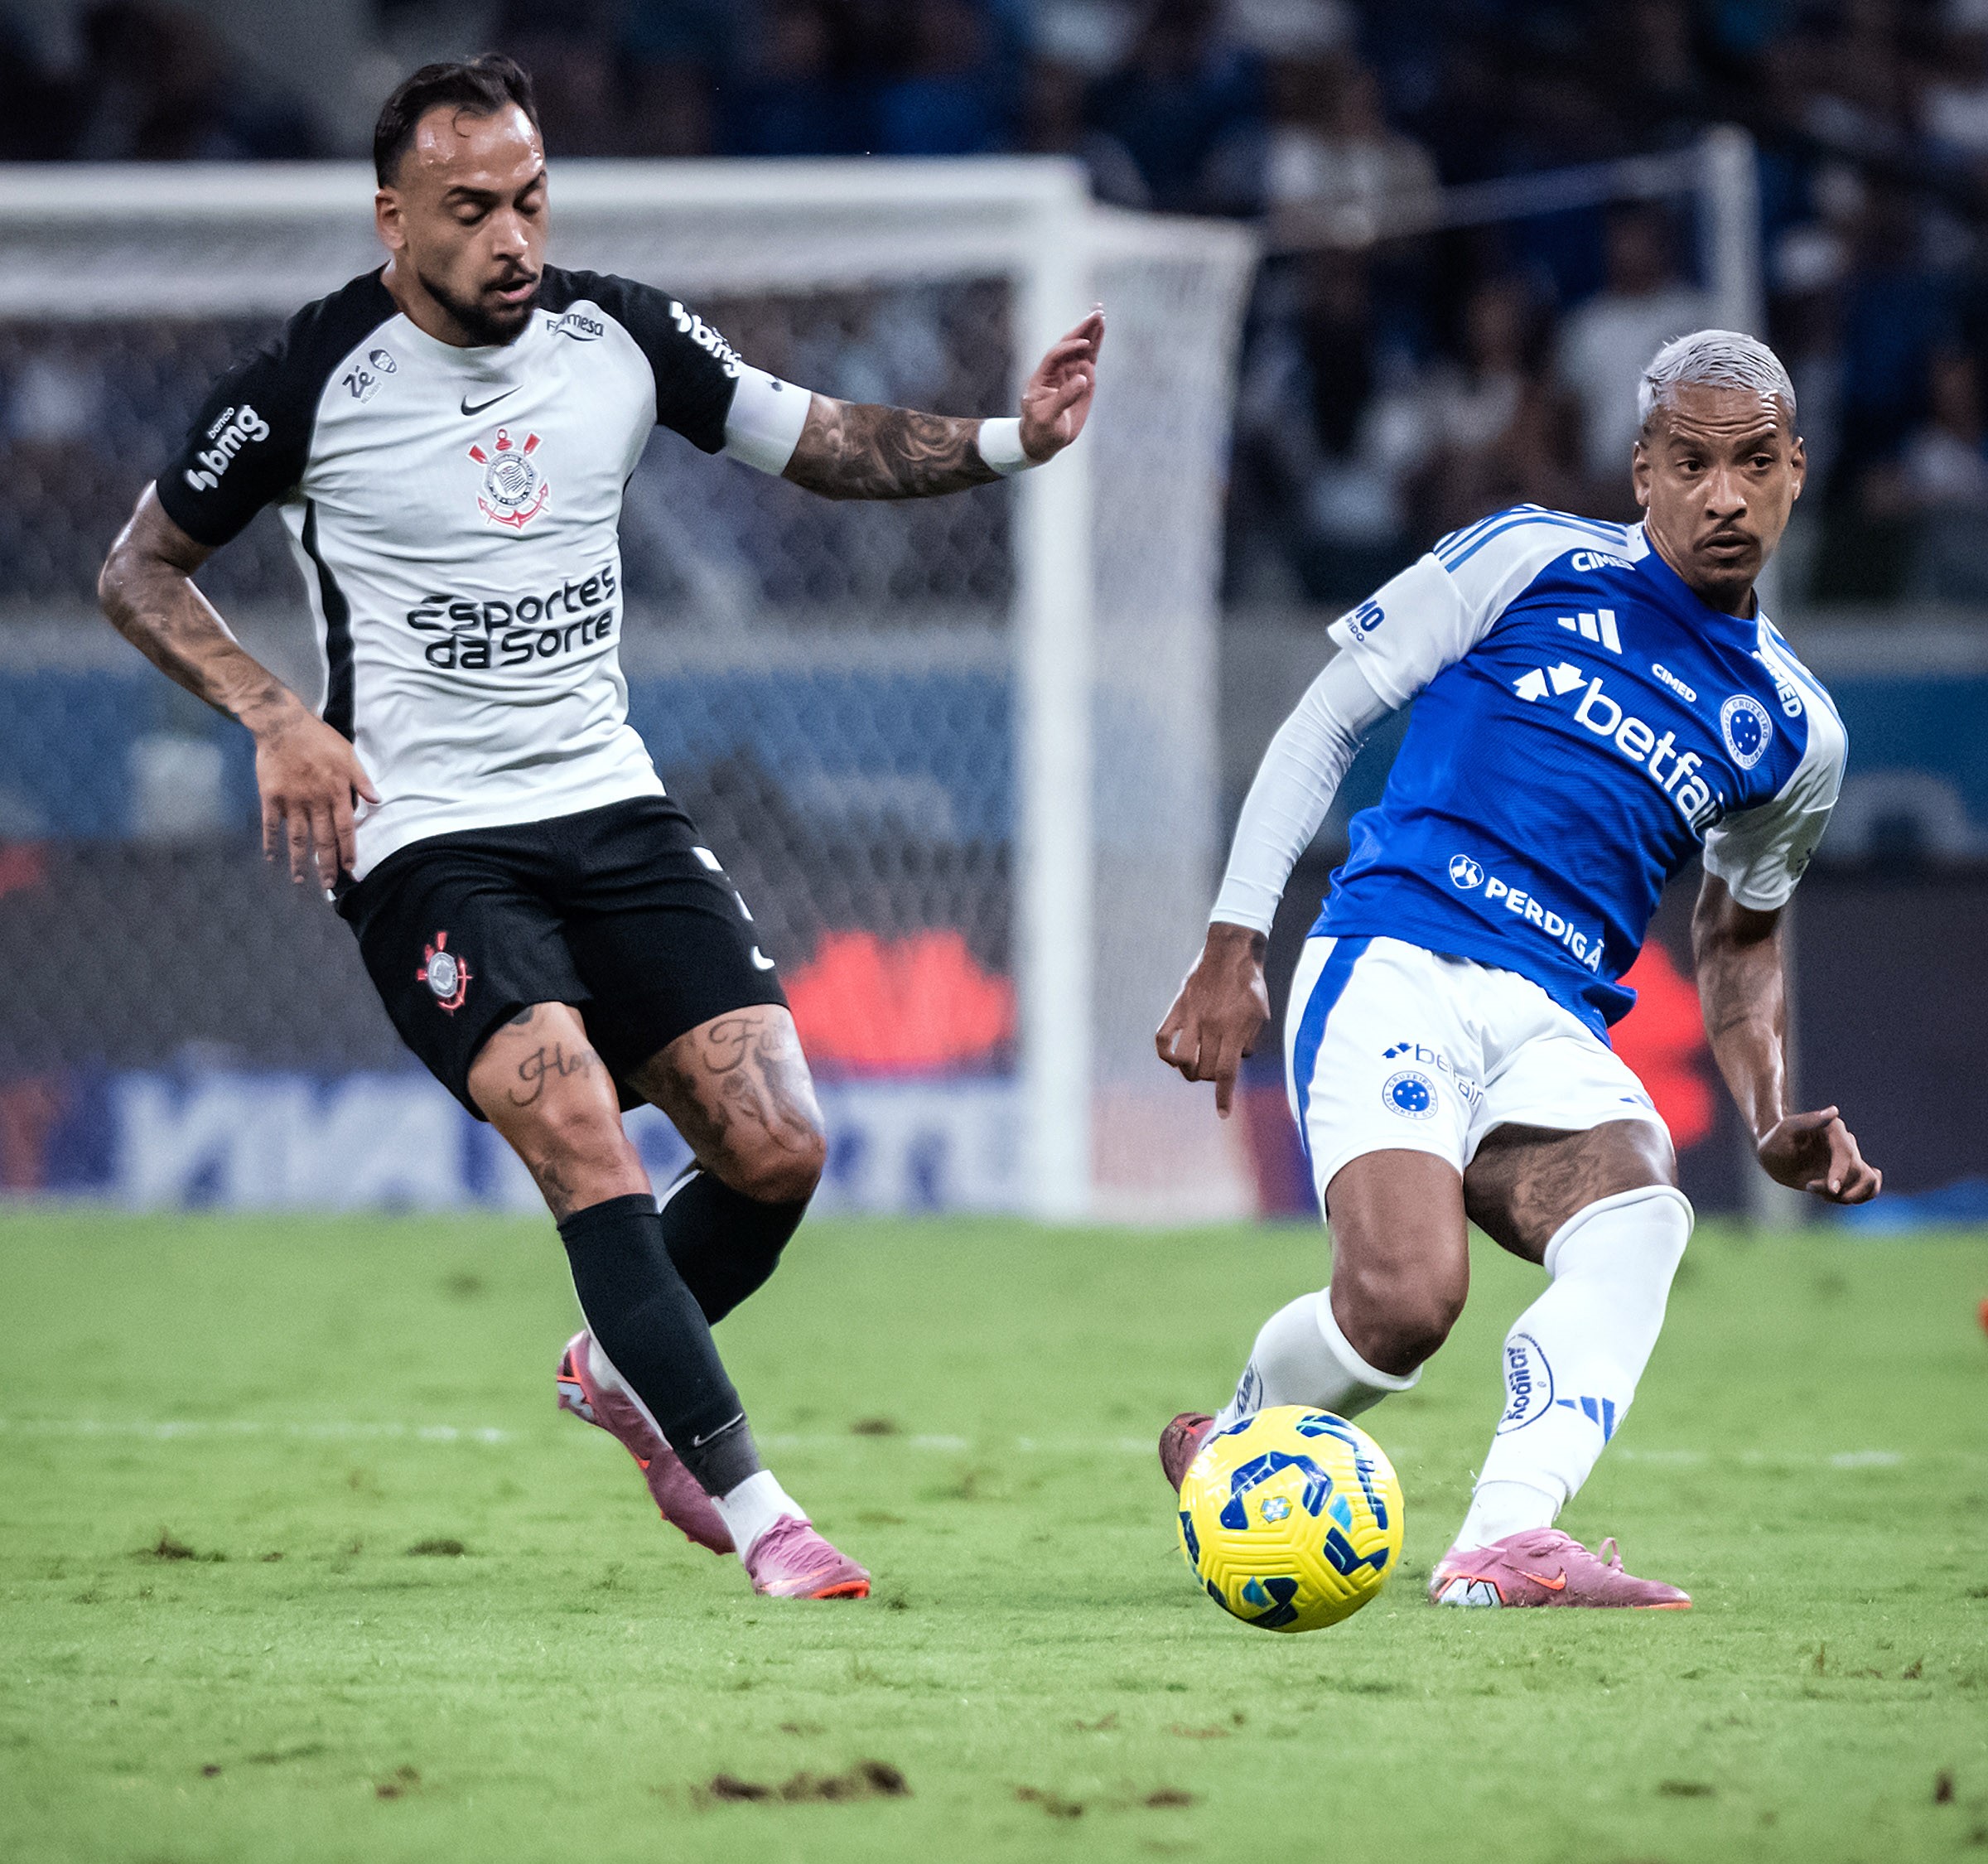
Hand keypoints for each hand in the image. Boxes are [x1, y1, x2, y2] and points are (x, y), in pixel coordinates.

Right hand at [252, 699, 379, 891]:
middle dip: (327, 864)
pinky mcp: (271, 798)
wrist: (283, 725)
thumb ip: (361, 781)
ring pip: (298, 838)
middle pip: (323, 840)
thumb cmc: (319, 739)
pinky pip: (272, 825)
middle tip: (330, 885)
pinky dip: (271, 843)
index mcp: (336, 793)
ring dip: (300, 861)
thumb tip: (377, 801)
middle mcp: (315, 802)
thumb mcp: (349, 755)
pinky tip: (273, 859)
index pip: (345, 829)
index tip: (351, 869)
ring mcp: (292, 802)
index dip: (348, 851)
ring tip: (301, 881)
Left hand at [1019, 307, 1104, 461]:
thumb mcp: (1047, 418)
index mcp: (1043, 377)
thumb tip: (1083, 378)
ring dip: (1091, 331)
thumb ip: (1063, 398)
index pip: (1056, 355)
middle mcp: (1057, 370)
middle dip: (1082, 328)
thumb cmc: (1040, 430)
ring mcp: (1071, 373)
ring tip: (1100, 314)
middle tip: (1096, 312)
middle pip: (1070, 344)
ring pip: (1082, 348)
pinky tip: (1101, 329)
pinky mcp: (1083, 380)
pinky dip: (1096, 344)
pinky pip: (1090, 358)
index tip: (1083, 344)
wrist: (1043, 441)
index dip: (1069, 348)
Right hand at [1154, 921, 1269, 1117]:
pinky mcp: (1177, 1008)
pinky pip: (1162, 1039)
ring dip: (1188, 1072)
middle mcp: (1212, 1026)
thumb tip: (1235, 1061)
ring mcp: (1192, 1017)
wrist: (1232, 952)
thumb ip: (1249, 1043)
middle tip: (1214, 1069)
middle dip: (1209, 1078)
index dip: (1223, 1096)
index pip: (1226, 1072)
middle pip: (1203, 1069)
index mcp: (1234, 1029)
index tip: (1222, 1114)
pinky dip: (1165, 1054)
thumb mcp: (1261, 1016)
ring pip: (1182, 1060)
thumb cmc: (1251, 985)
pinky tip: (1173, 1058)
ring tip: (1194, 1068)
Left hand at [1756, 1106, 1880, 1203]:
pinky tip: (1831, 1195)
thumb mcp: (1787, 1129)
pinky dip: (1857, 1198)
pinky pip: (1869, 1190)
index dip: (1842, 1173)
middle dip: (1838, 1187)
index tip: (1832, 1190)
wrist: (1773, 1155)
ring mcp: (1850, 1160)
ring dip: (1849, 1195)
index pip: (1846, 1154)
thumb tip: (1834, 1112)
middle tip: (1809, 1187)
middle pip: (1859, 1171)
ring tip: (1821, 1193)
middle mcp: (1847, 1144)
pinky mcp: (1849, 1174)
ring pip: (1869, 1182)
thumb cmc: (1776, 1140)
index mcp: (1834, 1129)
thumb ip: (1809, 1121)